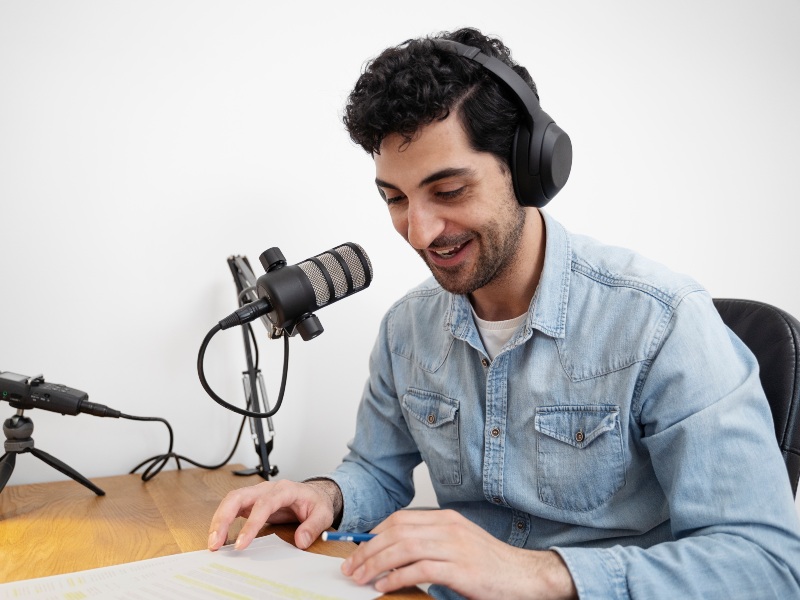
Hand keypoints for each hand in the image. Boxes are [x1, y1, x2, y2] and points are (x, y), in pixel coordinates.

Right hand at [207, 479, 341, 551]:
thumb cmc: (316, 502)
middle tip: (215, 542)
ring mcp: (257, 493)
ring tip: (213, 543)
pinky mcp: (251, 502)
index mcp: (285, 489)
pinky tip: (219, 537)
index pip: (264, 503)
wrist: (314, 494)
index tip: (242, 543)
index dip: (251, 523)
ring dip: (219, 520)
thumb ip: (313, 526)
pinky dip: (222, 520)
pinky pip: (232, 507)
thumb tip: (301, 540)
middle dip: (224, 518)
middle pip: (239, 496)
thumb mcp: (323, 514)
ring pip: (231, 500)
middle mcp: (267, 488)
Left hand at [341, 509, 576, 599]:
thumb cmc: (489, 566)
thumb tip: (393, 554)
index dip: (374, 533)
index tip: (359, 550)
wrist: (524, 576)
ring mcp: (454, 547)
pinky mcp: (459, 569)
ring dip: (376, 564)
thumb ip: (430, 544)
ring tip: (361, 578)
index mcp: (445, 519)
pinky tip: (384, 586)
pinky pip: (419, 570)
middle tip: (351, 567)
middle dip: (368, 550)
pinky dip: (396, 578)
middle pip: (396, 532)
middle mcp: (448, 528)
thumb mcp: (457, 545)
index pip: (399, 519)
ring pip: (403, 548)